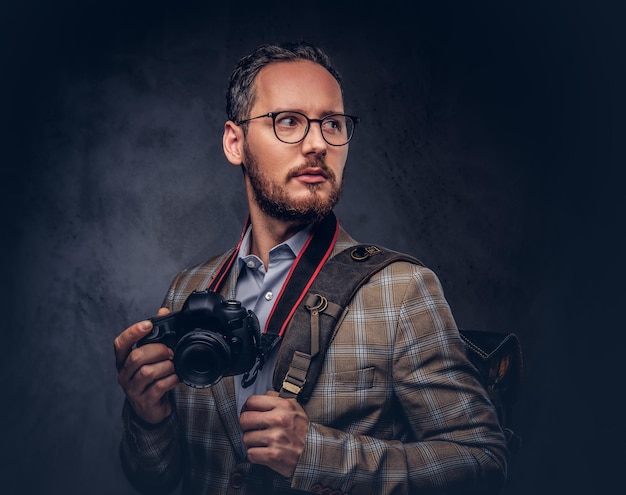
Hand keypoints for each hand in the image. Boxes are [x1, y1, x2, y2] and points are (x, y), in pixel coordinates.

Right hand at [114, 308, 179, 424]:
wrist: (153, 409)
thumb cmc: (152, 378)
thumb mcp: (153, 356)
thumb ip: (157, 334)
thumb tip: (163, 311)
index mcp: (124, 360)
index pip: (120, 344)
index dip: (133, 332)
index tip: (148, 325)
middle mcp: (125, 374)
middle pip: (136, 356)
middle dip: (158, 351)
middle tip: (171, 352)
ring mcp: (133, 389)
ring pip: (147, 372)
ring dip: (166, 366)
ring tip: (173, 366)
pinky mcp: (144, 401)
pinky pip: (158, 387)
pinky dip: (171, 380)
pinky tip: (177, 378)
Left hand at [239, 391, 309, 477]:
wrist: (315, 453)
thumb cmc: (303, 431)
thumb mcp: (294, 408)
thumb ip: (276, 399)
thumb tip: (261, 396)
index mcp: (283, 406)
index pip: (251, 401)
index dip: (247, 408)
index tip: (249, 414)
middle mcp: (279, 419)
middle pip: (244, 419)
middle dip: (247, 426)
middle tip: (253, 429)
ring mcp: (275, 438)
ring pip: (246, 438)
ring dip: (252, 442)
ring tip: (262, 442)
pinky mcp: (272, 455)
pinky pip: (250, 453)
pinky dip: (255, 455)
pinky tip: (264, 452)